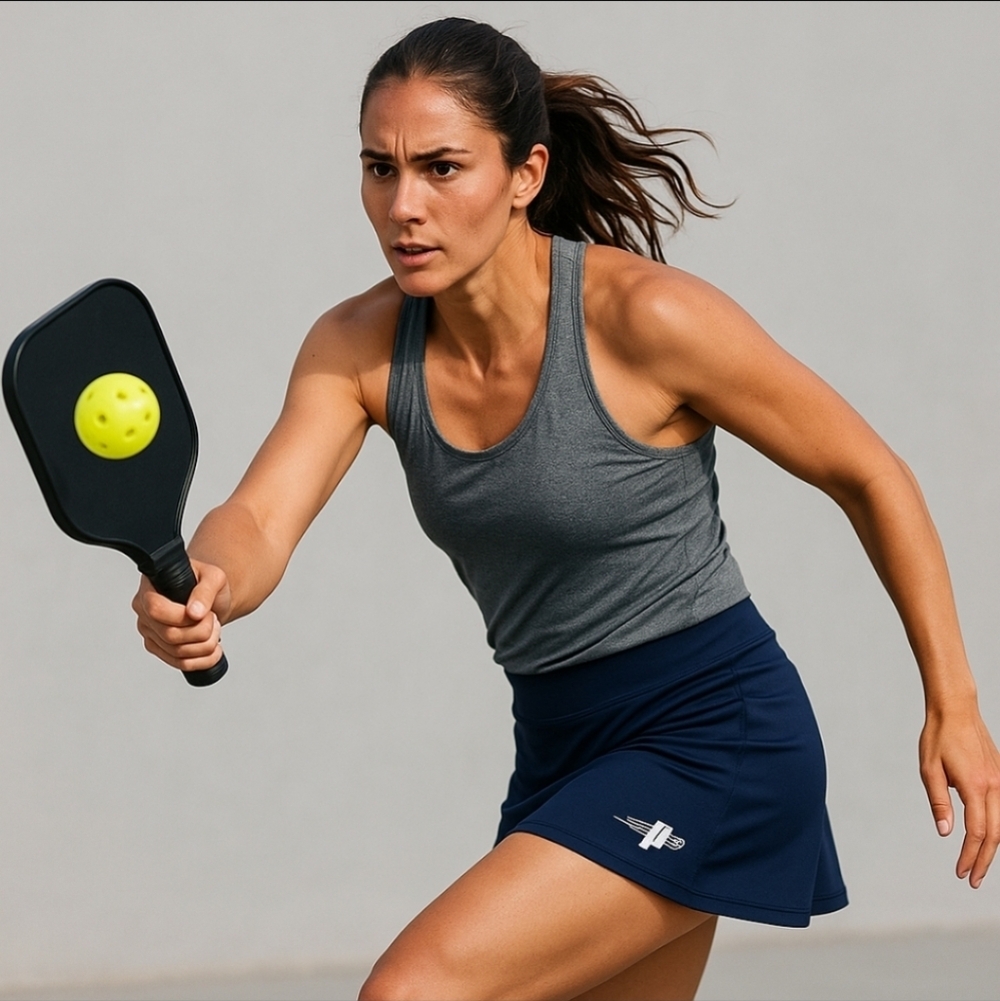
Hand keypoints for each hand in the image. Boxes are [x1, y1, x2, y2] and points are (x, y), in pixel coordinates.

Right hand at [132, 559, 231, 671]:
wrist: (211, 601)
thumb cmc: (209, 585)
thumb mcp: (214, 578)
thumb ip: (205, 591)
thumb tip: (194, 612)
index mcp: (150, 587)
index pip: (156, 609)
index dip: (183, 617)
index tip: (204, 613)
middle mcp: (143, 611)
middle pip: (169, 635)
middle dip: (202, 631)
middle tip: (213, 619)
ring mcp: (149, 632)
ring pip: (177, 652)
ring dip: (206, 644)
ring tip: (214, 629)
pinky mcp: (159, 649)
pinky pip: (180, 663)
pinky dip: (204, 659)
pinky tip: (214, 649)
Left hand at [920, 705, 999, 887]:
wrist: (956, 709)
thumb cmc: (938, 736)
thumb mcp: (929, 769)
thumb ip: (939, 801)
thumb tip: (945, 832)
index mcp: (976, 786)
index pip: (977, 833)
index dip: (969, 856)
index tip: (960, 872)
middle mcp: (995, 785)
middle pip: (995, 834)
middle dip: (984, 860)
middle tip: (971, 879)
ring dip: (992, 847)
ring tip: (980, 865)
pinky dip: (998, 828)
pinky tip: (989, 838)